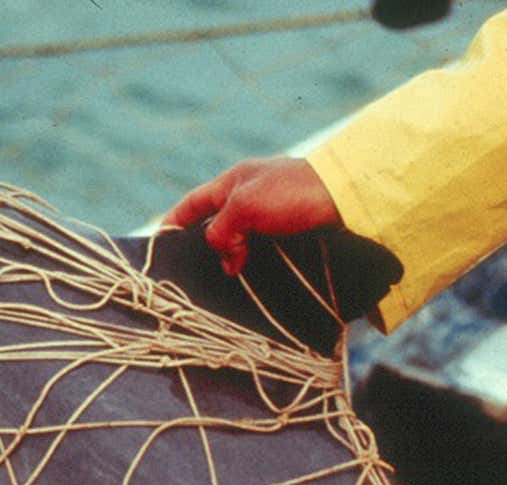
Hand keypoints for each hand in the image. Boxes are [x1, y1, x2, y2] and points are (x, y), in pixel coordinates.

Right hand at [164, 157, 339, 274]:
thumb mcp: (245, 206)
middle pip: (215, 225)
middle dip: (206, 247)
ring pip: (240, 241)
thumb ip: (221, 229)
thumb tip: (222, 255)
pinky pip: (262, 249)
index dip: (173, 223)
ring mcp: (271, 214)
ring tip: (230, 280)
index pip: (192, 204)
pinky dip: (254, 262)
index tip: (158, 246)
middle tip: (197, 274)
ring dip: (233, 259)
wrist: (347, 195)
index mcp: (233, 182)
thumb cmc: (292, 192)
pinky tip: (254, 277)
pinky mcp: (291, 231)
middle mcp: (250, 196)